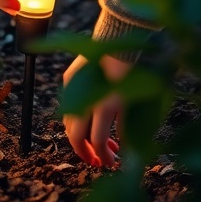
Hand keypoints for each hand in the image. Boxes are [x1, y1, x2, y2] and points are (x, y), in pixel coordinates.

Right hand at [63, 53, 131, 167]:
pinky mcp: (69, 78)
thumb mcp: (131, 101)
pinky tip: (92, 120)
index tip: (110, 163)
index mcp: (102, 106)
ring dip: (83, 135)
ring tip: (99, 141)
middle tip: (97, 160)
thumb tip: (123, 149)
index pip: (96, 141)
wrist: (116, 38)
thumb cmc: (129, 69)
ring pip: (70, 121)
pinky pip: (69, 105)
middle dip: (85, 152)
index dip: (103, 156)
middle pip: (76, 135)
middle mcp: (84, 98)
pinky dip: (79, 118)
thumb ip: (125, 128)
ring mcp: (73, 88)